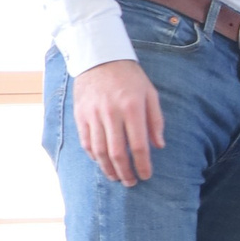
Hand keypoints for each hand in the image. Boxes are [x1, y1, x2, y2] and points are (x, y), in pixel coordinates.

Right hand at [73, 59, 163, 185]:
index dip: (142, 165)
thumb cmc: (130, 77)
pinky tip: (101, 162)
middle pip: (117, 153)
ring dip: (108, 168)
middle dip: (125, 172)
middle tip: (131, 183)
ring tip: (116, 177)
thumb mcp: (150, 94)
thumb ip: (156, 120)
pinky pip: (86, 142)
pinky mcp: (81, 115)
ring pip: (99, 151)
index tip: (146, 175)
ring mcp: (93, 115)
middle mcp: (111, 113)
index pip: (138, 145)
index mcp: (132, 108)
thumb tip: (159, 146)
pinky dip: (94, 156)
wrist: (100, 58)